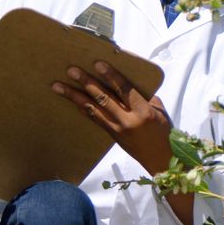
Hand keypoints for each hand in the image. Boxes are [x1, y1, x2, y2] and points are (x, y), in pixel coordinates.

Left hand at [52, 62, 194, 224]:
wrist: (161, 161)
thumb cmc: (164, 133)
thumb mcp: (160, 111)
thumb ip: (145, 96)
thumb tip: (128, 83)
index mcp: (144, 112)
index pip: (124, 89)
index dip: (111, 75)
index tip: (98, 63)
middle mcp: (127, 121)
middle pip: (104, 98)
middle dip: (86, 82)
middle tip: (72, 70)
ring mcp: (117, 130)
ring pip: (93, 109)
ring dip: (75, 96)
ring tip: (59, 86)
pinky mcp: (112, 136)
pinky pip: (95, 119)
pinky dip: (83, 108)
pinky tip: (73, 101)